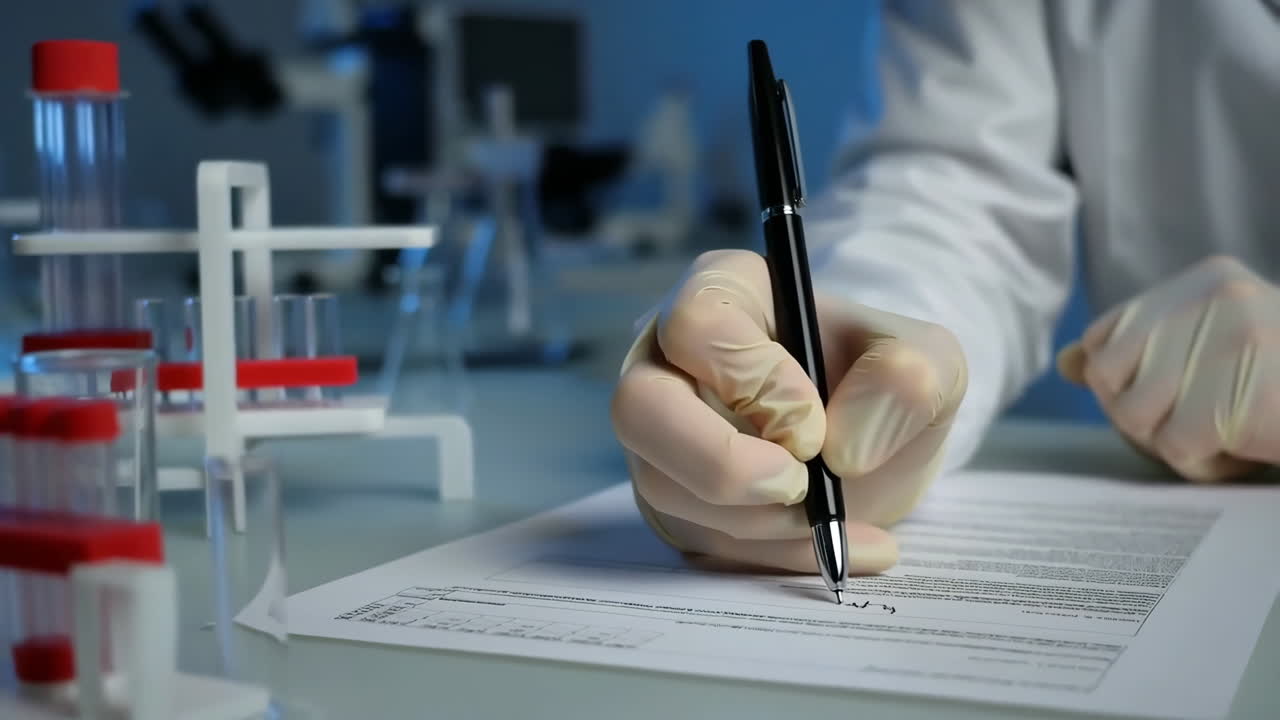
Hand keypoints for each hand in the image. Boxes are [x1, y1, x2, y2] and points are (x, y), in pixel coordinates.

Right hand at [611, 250, 967, 573]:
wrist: (872, 440)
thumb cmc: (880, 381)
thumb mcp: (927, 359)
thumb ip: (904, 380)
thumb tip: (843, 449)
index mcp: (722, 295)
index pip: (696, 326)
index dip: (752, 381)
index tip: (814, 426)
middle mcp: (670, 361)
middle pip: (639, 407)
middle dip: (720, 463)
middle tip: (796, 485)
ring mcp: (661, 437)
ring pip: (664, 485)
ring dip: (758, 517)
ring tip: (835, 512)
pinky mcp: (674, 501)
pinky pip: (697, 540)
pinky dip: (772, 554)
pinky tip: (840, 546)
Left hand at [1058, 256, 1279, 481]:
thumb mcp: (1210, 354)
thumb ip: (1140, 351)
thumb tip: (1068, 362)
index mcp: (1206, 280)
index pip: (1104, 337)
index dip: (1116, 382)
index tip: (1165, 397)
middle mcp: (1219, 298)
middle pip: (1110, 378)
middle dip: (1137, 417)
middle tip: (1189, 427)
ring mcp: (1239, 342)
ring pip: (1137, 415)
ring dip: (1171, 445)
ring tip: (1219, 438)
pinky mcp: (1250, 394)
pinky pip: (1177, 446)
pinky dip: (1201, 466)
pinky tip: (1238, 456)